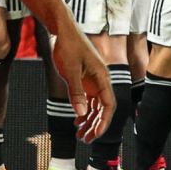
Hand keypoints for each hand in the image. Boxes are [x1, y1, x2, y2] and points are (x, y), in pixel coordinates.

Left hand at [51, 22, 114, 141]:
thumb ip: (76, 92)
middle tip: (85, 140)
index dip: (104, 122)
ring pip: (95, 106)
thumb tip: (83, 114)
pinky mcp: (84, 79)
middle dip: (95, 125)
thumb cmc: (68, 45)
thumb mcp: (70, 70)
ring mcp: (92, 80)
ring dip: (89, 120)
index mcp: (102, 77)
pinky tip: (77, 120)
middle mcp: (100, 80)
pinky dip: (83, 111)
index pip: (109, 105)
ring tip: (80, 134)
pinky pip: (87, 99)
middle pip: (103, 108)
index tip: (96, 135)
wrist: (62, 29)